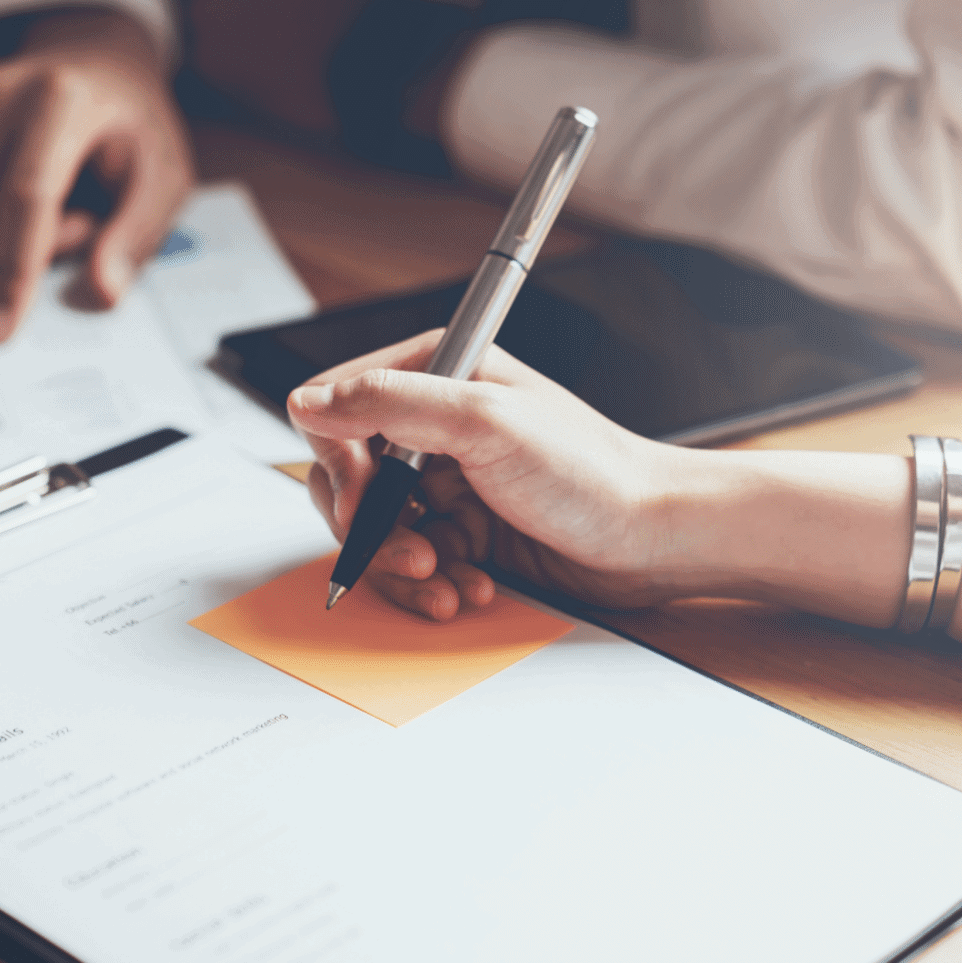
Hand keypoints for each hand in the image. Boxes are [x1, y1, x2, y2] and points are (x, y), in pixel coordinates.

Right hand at [0, 10, 194, 342]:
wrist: (98, 68)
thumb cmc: (132, 129)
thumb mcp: (164, 179)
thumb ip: (137, 236)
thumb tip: (103, 293)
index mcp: (60, 100)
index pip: (27, 200)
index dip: (15, 273)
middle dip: (38, 246)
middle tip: (83, 211)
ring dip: (10, 231)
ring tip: (54, 190)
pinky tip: (17, 181)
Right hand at [286, 331, 730, 620]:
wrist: (654, 537)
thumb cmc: (592, 471)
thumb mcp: (485, 422)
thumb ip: (390, 404)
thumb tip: (307, 401)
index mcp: (435, 375)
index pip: (335, 409)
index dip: (338, 461)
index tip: (364, 497)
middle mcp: (433, 427)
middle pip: (345, 479)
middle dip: (372, 528)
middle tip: (415, 551)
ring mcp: (446, 483)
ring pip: (375, 531)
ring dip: (403, 567)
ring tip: (447, 579)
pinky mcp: (463, 532)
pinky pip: (411, 563)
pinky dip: (431, 583)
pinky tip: (469, 587)